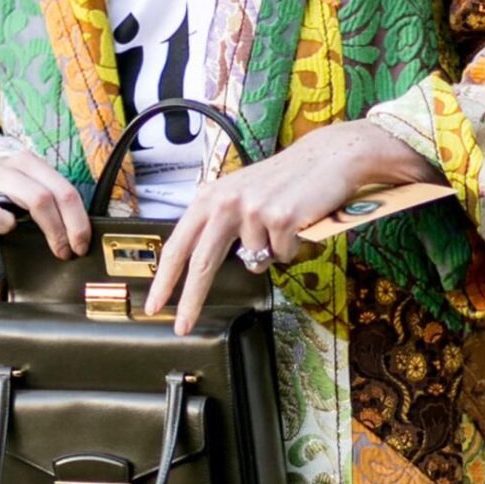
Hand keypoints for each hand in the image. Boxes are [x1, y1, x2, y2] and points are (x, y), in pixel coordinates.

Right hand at [0, 145, 91, 261]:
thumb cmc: (11, 195)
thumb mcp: (35, 190)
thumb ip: (56, 203)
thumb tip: (83, 237)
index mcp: (25, 162)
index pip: (61, 190)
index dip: (77, 222)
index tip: (81, 246)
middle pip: (36, 198)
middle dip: (56, 231)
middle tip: (63, 252)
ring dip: (2, 225)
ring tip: (8, 230)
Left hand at [144, 121, 436, 334]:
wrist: (330, 157)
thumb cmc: (287, 180)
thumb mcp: (242, 194)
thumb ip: (220, 224)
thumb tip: (203, 265)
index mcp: (211, 196)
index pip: (179, 244)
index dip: (164, 278)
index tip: (154, 303)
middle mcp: (226, 201)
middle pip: (201, 262)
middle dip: (190, 300)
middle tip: (182, 326)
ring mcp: (252, 209)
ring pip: (256, 261)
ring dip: (273, 252)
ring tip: (285, 224)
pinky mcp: (280, 218)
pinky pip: (282, 255)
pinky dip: (294, 246)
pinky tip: (299, 222)